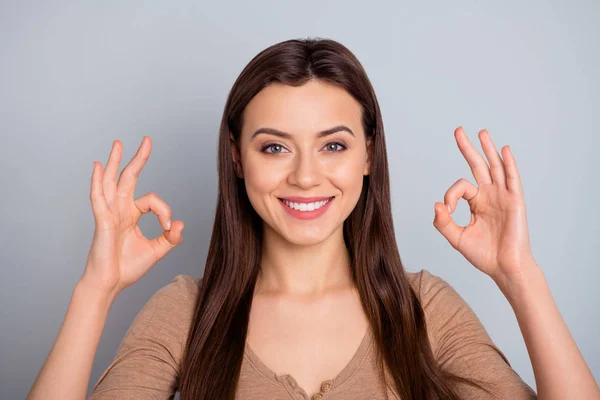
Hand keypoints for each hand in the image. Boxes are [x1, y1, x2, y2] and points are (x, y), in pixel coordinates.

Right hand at [80, 136, 183, 297]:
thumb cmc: (127, 268)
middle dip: (138, 159)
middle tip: (147, 140)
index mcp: (131, 215)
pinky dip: (97, 182)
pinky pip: (98, 198)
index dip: (164, 210)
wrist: (110, 284)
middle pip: (129, 178)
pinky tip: (97, 166)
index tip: (170, 227)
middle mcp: (120, 210)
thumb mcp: (156, 250)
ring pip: (112, 182)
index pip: (151, 200)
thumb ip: (170, 238)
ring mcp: (109, 213)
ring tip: (118, 144)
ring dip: (115, 162)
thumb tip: (181, 224)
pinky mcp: (102, 221)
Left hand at [432, 126, 535, 283]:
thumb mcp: (456, 238)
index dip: (450, 194)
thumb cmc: (483, 255)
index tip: (448, 209)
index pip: (460, 187)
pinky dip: (508, 164)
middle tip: (458, 130)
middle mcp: (489, 196)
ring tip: (481, 132)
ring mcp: (503, 197)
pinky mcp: (515, 201)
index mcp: (476, 203)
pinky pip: (512, 179)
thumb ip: (443, 222)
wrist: (504, 268)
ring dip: (488, 149)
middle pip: (478, 166)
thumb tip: (436, 204)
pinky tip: (503, 150)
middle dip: (468, 148)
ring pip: (495, 167)